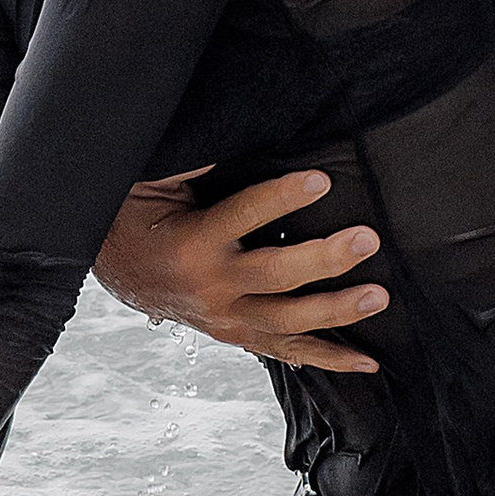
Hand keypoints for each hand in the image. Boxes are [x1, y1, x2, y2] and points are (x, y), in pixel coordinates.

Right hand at [94, 167, 389, 373]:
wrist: (117, 270)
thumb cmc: (140, 215)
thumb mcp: (154, 182)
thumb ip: (193, 163)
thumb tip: (238, 132)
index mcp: (191, 243)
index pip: (243, 216)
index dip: (282, 198)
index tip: (321, 180)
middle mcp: (210, 287)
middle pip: (275, 276)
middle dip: (325, 259)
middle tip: (367, 240)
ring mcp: (225, 317)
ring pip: (288, 321)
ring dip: (336, 311)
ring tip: (377, 296)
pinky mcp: (236, 334)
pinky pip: (286, 351)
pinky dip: (328, 359)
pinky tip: (366, 363)